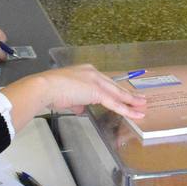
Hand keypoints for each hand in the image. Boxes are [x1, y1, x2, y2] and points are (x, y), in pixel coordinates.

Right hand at [2, 65, 147, 132]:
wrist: (44, 87)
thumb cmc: (50, 91)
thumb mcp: (66, 96)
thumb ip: (76, 102)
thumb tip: (79, 108)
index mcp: (86, 71)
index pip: (105, 83)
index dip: (115, 91)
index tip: (122, 95)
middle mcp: (93, 73)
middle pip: (114, 87)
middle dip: (128, 95)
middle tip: (140, 100)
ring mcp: (96, 81)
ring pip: (118, 94)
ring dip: (131, 101)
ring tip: (142, 106)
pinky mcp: (97, 91)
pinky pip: (115, 103)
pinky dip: (126, 109)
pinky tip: (134, 114)